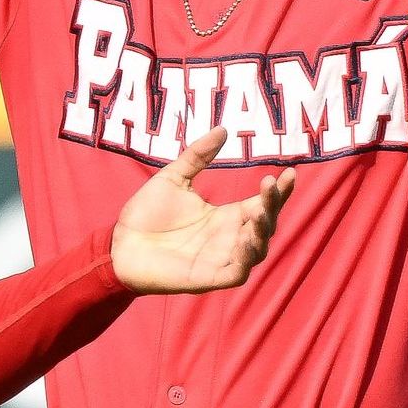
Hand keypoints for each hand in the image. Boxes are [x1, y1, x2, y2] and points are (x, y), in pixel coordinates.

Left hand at [104, 128, 292, 293]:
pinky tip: (244, 240)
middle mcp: (228, 238)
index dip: (278, 191)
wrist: (119, 244)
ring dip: (263, 233)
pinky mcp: (208, 278)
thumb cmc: (145, 215)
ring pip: (257, 251)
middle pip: (265, 225)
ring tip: (258, 213)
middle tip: (268, 188)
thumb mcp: (174, 178)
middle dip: (272, 207)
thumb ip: (197, 156)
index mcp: (224, 217)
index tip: (289, 172)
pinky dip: (246, 259)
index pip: (261, 204)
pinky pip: (238, 273)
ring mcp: (220, 259)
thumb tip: (223, 130)